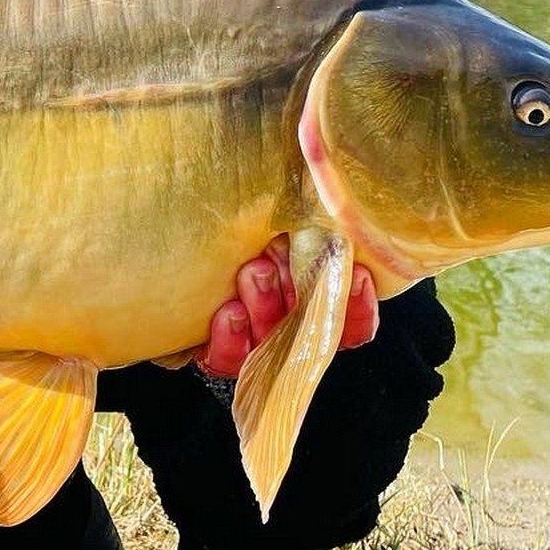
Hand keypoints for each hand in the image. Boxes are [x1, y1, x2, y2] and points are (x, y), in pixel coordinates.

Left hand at [193, 235, 378, 377]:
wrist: (189, 249)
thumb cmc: (247, 236)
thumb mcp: (282, 225)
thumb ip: (307, 224)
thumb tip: (323, 191)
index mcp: (314, 306)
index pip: (354, 324)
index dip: (359, 307)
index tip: (357, 275)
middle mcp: (289, 331)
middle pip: (311, 330)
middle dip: (306, 293)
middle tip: (287, 253)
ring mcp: (256, 346)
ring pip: (271, 341)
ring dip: (266, 304)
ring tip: (255, 270)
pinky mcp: (220, 354)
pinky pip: (228, 358)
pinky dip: (231, 336)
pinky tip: (230, 311)